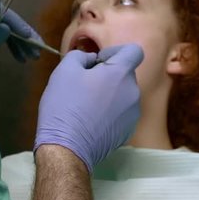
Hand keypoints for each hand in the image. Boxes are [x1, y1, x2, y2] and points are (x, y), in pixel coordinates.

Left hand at [0, 1, 42, 72]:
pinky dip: (14, 47)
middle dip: (23, 33)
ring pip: (7, 28)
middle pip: (5, 19)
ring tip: (34, 57)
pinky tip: (22, 59)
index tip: (26, 36)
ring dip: (21, 42)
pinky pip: (3, 37)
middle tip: (38, 48)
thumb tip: (7, 29)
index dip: (13, 21)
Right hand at [34, 44, 143, 172]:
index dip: (115, 51)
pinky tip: (92, 120)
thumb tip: (91, 60)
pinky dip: (110, 112)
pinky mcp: (128, 131)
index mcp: (121, 73)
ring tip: (87, 105)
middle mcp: (133, 92)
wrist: (68, 148)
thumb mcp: (64, 70)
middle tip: (84, 85)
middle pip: (125, 73)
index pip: (134, 51)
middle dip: (108, 74)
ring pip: (123, 93)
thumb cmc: (65, 105)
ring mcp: (133, 114)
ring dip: (109, 93)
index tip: (97, 62)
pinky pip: (121, 112)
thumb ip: (81, 56)